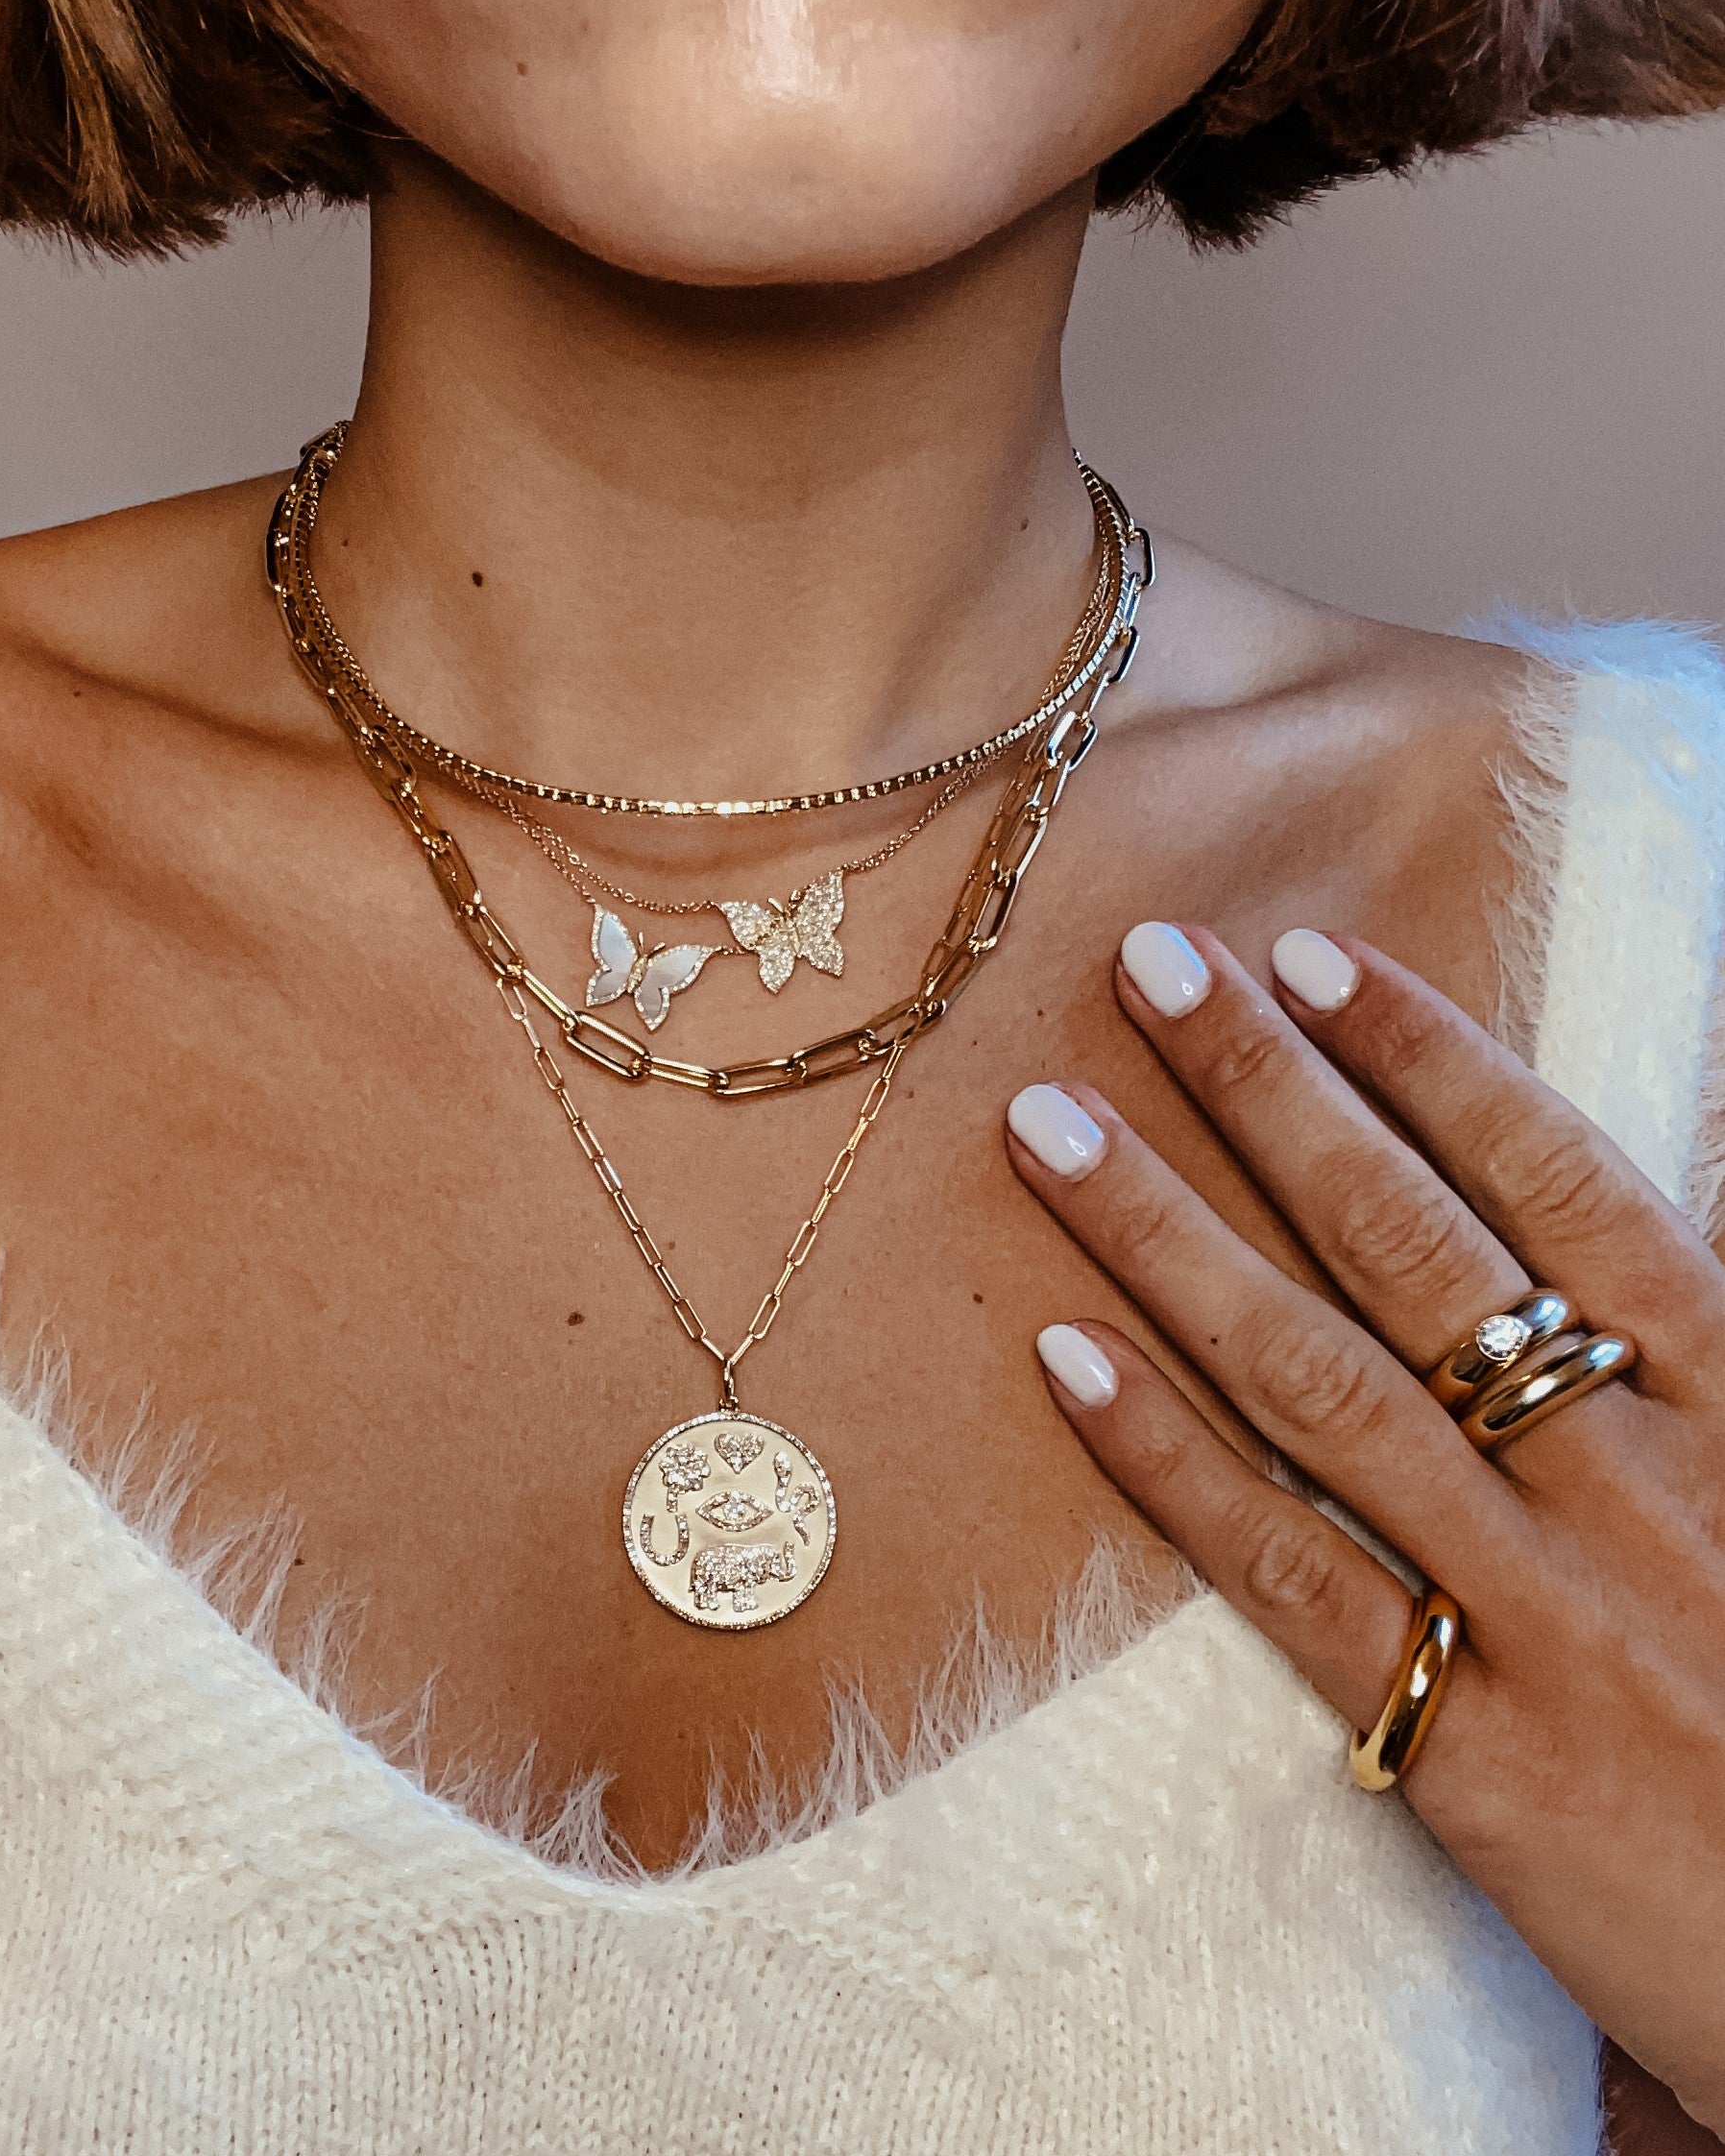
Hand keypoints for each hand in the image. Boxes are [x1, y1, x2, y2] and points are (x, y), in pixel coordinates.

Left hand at [1004, 923, 1724, 2135]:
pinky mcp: (1474, 1754)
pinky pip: (1291, 1579)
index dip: (1433, 1060)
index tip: (1313, 955)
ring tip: (1048, 1129)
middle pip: (1416, 1248)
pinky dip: (1170, 1462)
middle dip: (1272, 1092)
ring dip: (1171, 1241)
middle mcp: (1635, 1484)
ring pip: (1323, 1385)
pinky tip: (1063, 1356)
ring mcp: (1547, 1616)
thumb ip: (1687, 1349)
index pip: (1565, 1186)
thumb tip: (1583, 1209)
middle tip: (1148, 967)